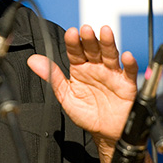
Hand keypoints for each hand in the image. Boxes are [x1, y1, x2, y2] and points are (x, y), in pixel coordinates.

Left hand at [27, 25, 138, 147]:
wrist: (105, 133)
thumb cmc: (86, 113)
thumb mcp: (65, 95)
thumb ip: (52, 76)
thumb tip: (33, 60)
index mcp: (80, 68)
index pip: (75, 51)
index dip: (73, 42)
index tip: (71, 33)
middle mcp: (96, 68)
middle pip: (93, 49)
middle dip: (90, 39)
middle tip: (86, 29)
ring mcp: (111, 74)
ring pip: (111, 55)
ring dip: (108, 43)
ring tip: (105, 32)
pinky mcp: (126, 84)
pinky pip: (129, 72)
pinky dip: (129, 64)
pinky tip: (126, 56)